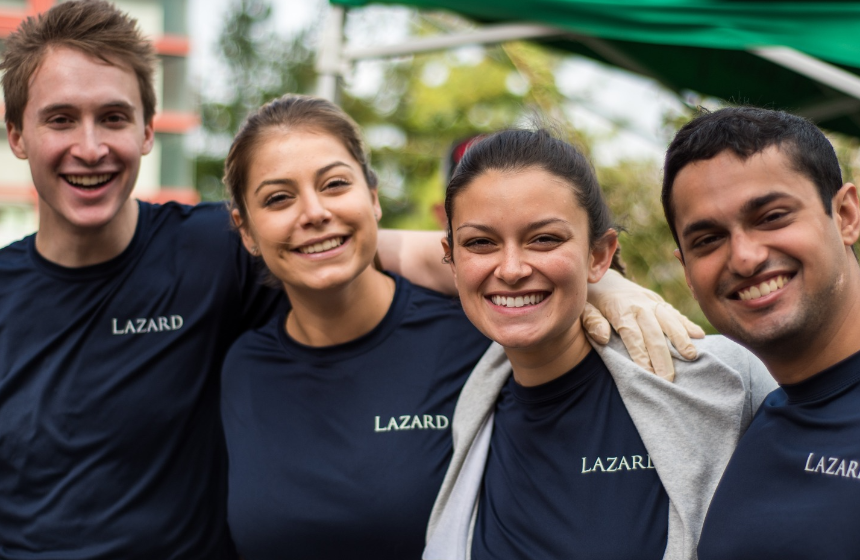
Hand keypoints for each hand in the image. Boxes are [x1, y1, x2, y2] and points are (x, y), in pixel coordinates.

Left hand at [583, 270, 704, 380]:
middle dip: (662, 358)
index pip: (633, 336)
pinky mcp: (658, 301)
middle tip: (669, 379)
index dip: (641, 356)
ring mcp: (651, 302)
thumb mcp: (583, 309)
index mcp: (620, 310)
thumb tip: (603, 338)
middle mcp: (639, 305)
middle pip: (654, 334)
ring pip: (670, 321)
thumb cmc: (591, 300)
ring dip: (682, 339)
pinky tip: (699, 335)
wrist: (600, 277)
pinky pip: (675, 313)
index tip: (648, 374)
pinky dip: (687, 323)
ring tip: (691, 357)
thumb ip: (592, 322)